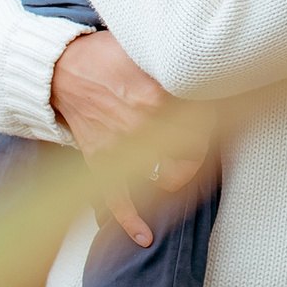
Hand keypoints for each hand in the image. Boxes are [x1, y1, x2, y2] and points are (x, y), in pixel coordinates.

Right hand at [51, 29, 204, 243]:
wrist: (60, 69)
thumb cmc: (105, 55)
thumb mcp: (143, 50)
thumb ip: (173, 61)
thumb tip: (208, 61)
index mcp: (158, 93)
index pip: (204, 117)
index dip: (220, 119)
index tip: (227, 118)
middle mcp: (143, 123)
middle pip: (192, 150)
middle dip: (203, 150)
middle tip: (204, 145)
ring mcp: (122, 146)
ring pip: (164, 176)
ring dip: (178, 179)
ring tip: (181, 175)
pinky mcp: (101, 160)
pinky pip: (117, 198)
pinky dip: (129, 220)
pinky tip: (144, 237)